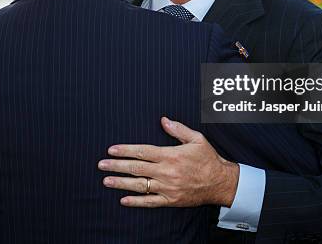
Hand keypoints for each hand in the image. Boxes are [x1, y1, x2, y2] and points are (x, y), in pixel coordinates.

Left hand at [98, 117, 238, 207]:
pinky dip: (136, 202)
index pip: (142, 152)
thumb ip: (178, 129)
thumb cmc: (208, 158)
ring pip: (139, 185)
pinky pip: (150, 202)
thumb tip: (163, 120)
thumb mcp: (196, 139)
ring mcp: (167, 188)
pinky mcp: (170, 200)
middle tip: (101, 164)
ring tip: (106, 180)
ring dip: (121, 183)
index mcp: (170, 155)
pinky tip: (123, 200)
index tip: (111, 150)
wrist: (220, 183)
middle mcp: (166, 172)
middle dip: (117, 166)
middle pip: (136, 168)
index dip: (125, 150)